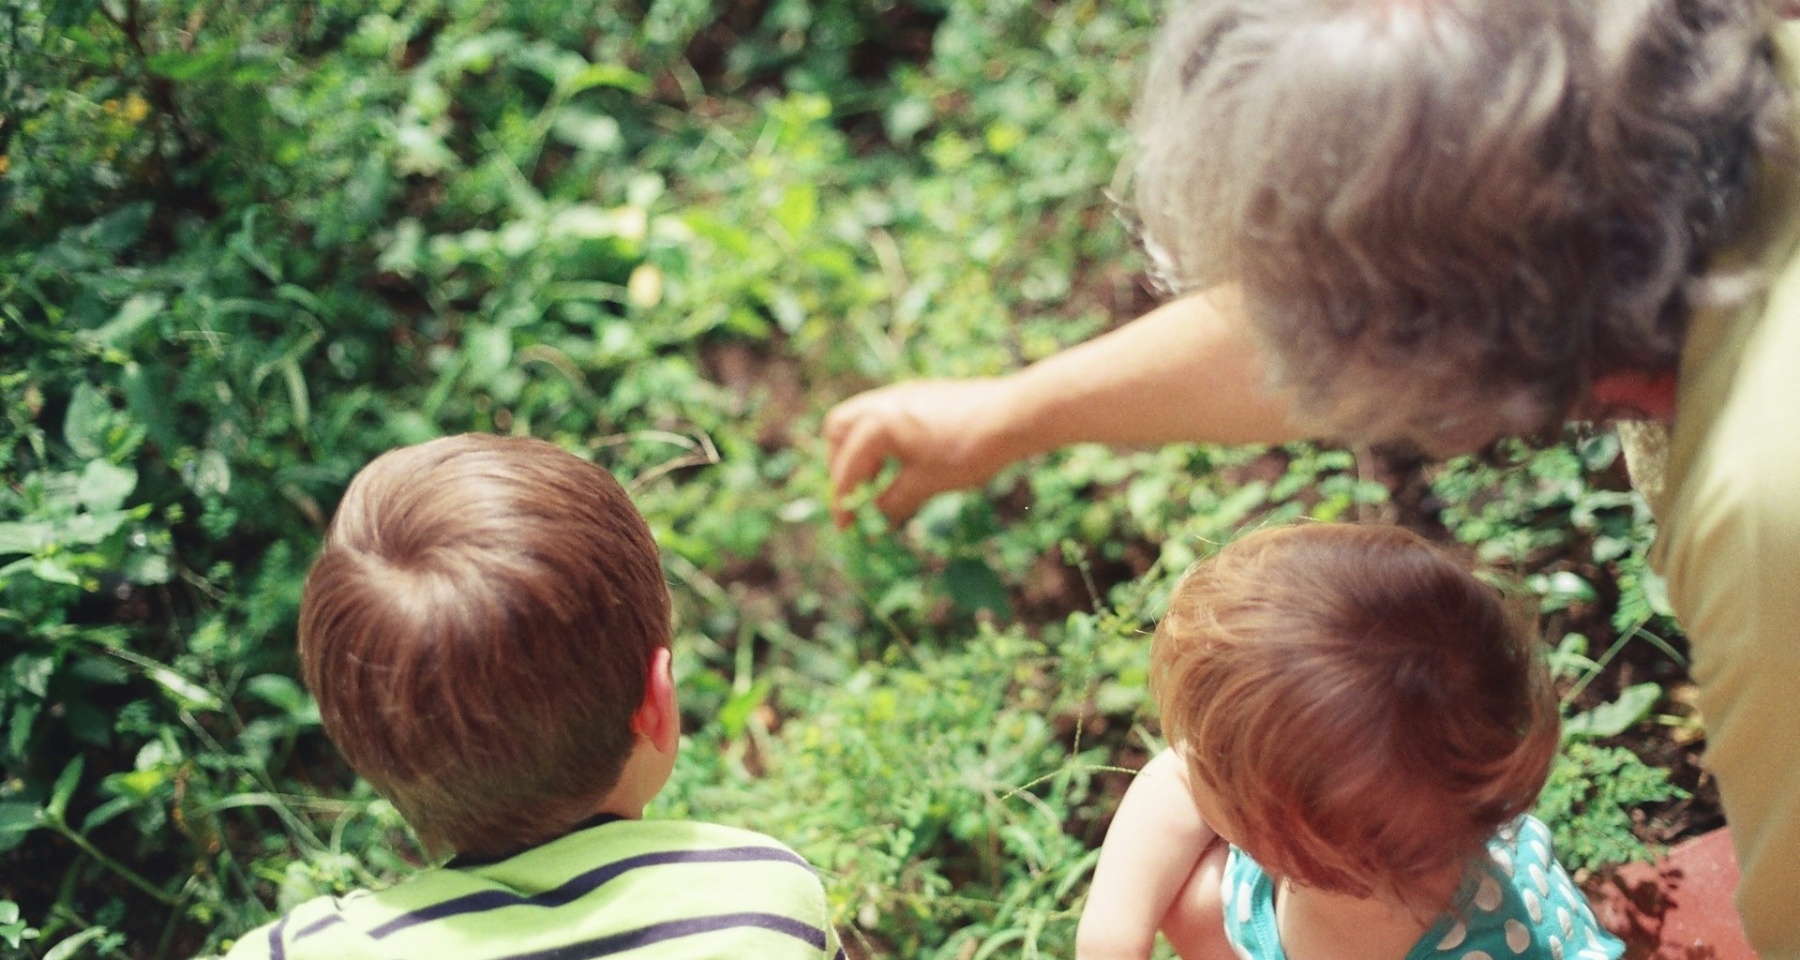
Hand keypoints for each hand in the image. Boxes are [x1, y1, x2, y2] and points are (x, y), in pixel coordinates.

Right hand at [823, 377, 1020, 528]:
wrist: (1012, 416)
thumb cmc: (967, 451)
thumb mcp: (926, 484)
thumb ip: (893, 501)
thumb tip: (875, 517)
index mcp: (877, 425)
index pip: (847, 468)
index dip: (843, 502)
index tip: (846, 527)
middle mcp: (882, 402)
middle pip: (839, 431)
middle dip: (841, 465)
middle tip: (855, 494)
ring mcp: (902, 394)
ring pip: (862, 419)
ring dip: (862, 450)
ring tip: (880, 480)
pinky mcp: (921, 393)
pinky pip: (886, 415)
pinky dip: (882, 439)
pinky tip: (904, 460)